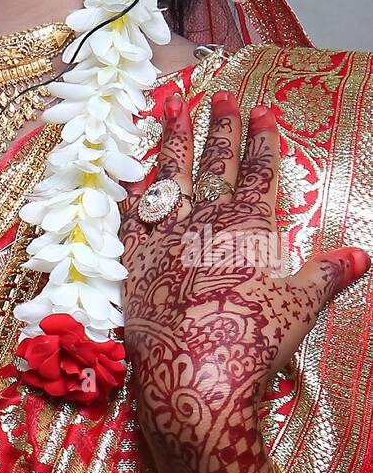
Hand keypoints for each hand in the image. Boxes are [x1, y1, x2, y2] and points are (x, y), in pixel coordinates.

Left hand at [119, 90, 369, 472]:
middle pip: (213, 167)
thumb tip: (361, 254)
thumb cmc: (254, 344)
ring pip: (166, 180)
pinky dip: (126, 195)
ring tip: (170, 105)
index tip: (263, 107)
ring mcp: (163, 242)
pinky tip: (125, 173)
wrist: (196, 380)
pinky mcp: (132, 267)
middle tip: (222, 92)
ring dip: (169, 141)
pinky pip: (126, 222)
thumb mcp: (299, 307)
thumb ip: (325, 275)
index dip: (262, 140)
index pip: (258, 174)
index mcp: (245, 230)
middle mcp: (202, 226)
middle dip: (220, 127)